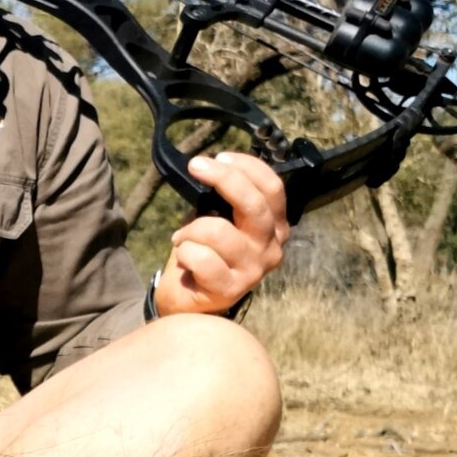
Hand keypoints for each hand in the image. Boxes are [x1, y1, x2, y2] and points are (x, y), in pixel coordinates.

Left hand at [155, 151, 288, 314]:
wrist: (189, 300)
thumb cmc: (205, 254)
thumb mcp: (218, 219)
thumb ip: (223, 200)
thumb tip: (213, 168)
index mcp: (274, 226)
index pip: (272, 188)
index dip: (247, 167)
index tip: (220, 157)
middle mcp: (271, 247)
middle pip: (254, 204)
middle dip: (223, 178)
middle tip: (197, 166)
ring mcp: (254, 270)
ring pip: (219, 231)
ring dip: (191, 229)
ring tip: (182, 238)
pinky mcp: (231, 289)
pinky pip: (202, 258)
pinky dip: (184, 252)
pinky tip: (183, 258)